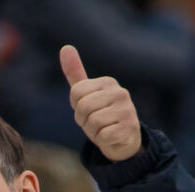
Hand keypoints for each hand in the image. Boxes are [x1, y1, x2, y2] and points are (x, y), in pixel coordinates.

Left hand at [60, 45, 141, 162]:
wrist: (123, 141)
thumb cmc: (102, 116)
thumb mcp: (87, 95)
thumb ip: (76, 74)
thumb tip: (65, 47)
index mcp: (108, 82)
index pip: (76, 92)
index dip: (76, 107)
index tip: (87, 110)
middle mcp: (120, 93)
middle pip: (83, 107)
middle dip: (83, 120)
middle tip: (94, 123)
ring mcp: (127, 110)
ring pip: (92, 122)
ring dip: (93, 132)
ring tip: (103, 129)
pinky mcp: (129, 128)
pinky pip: (103, 136)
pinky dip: (102, 140)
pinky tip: (111, 137)